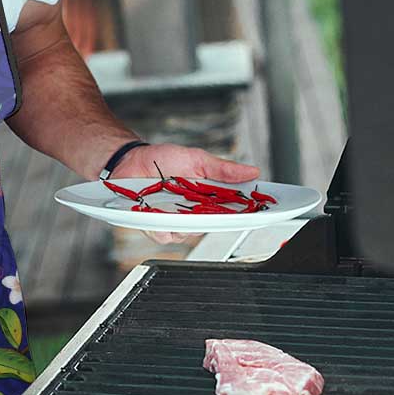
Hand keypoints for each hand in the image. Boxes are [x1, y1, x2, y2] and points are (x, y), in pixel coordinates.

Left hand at [113, 143, 260, 244]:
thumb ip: (222, 169)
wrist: (130, 160)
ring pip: (189, 233)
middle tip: (218, 208)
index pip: (233, 210)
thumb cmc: (162, 160)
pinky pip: (164, 234)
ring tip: (179, 205)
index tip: (263, 211)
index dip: (249, 213)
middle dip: (218, 220)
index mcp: (207, 198)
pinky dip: (163, 226)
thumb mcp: (196, 159)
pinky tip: (159, 214)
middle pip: (213, 225)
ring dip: (186, 221)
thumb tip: (252, 171)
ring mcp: (174, 221)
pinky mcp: (155, 226)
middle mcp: (193, 213)